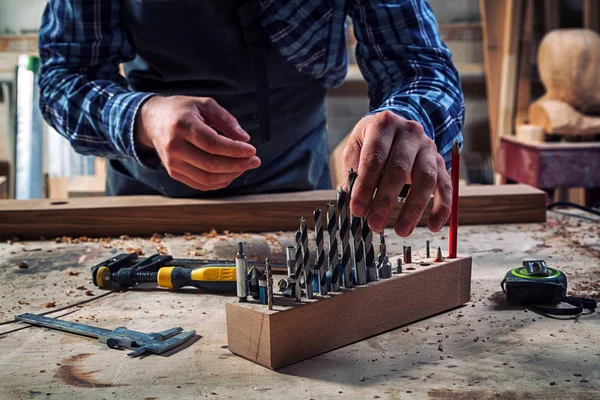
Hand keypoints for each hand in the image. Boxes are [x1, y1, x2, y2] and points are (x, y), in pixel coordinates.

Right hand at [135, 96, 260, 190]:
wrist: (153, 120)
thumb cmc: (181, 110)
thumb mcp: (204, 104)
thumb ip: (226, 119)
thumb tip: (244, 138)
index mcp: (182, 125)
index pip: (213, 144)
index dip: (235, 150)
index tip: (251, 150)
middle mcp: (174, 147)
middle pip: (211, 164)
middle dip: (238, 165)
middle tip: (254, 160)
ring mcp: (172, 163)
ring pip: (207, 179)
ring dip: (231, 175)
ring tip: (245, 166)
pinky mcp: (174, 173)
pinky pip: (201, 184)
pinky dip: (220, 182)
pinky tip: (231, 173)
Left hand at [342, 111, 450, 235]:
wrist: (396, 128)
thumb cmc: (371, 143)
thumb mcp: (355, 149)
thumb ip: (352, 173)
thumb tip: (353, 203)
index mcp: (384, 125)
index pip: (375, 158)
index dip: (365, 186)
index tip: (357, 210)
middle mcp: (410, 132)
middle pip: (400, 169)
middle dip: (385, 200)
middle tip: (374, 225)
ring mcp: (428, 147)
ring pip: (425, 179)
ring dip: (413, 208)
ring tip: (401, 231)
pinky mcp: (440, 162)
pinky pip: (445, 186)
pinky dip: (442, 207)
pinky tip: (433, 226)